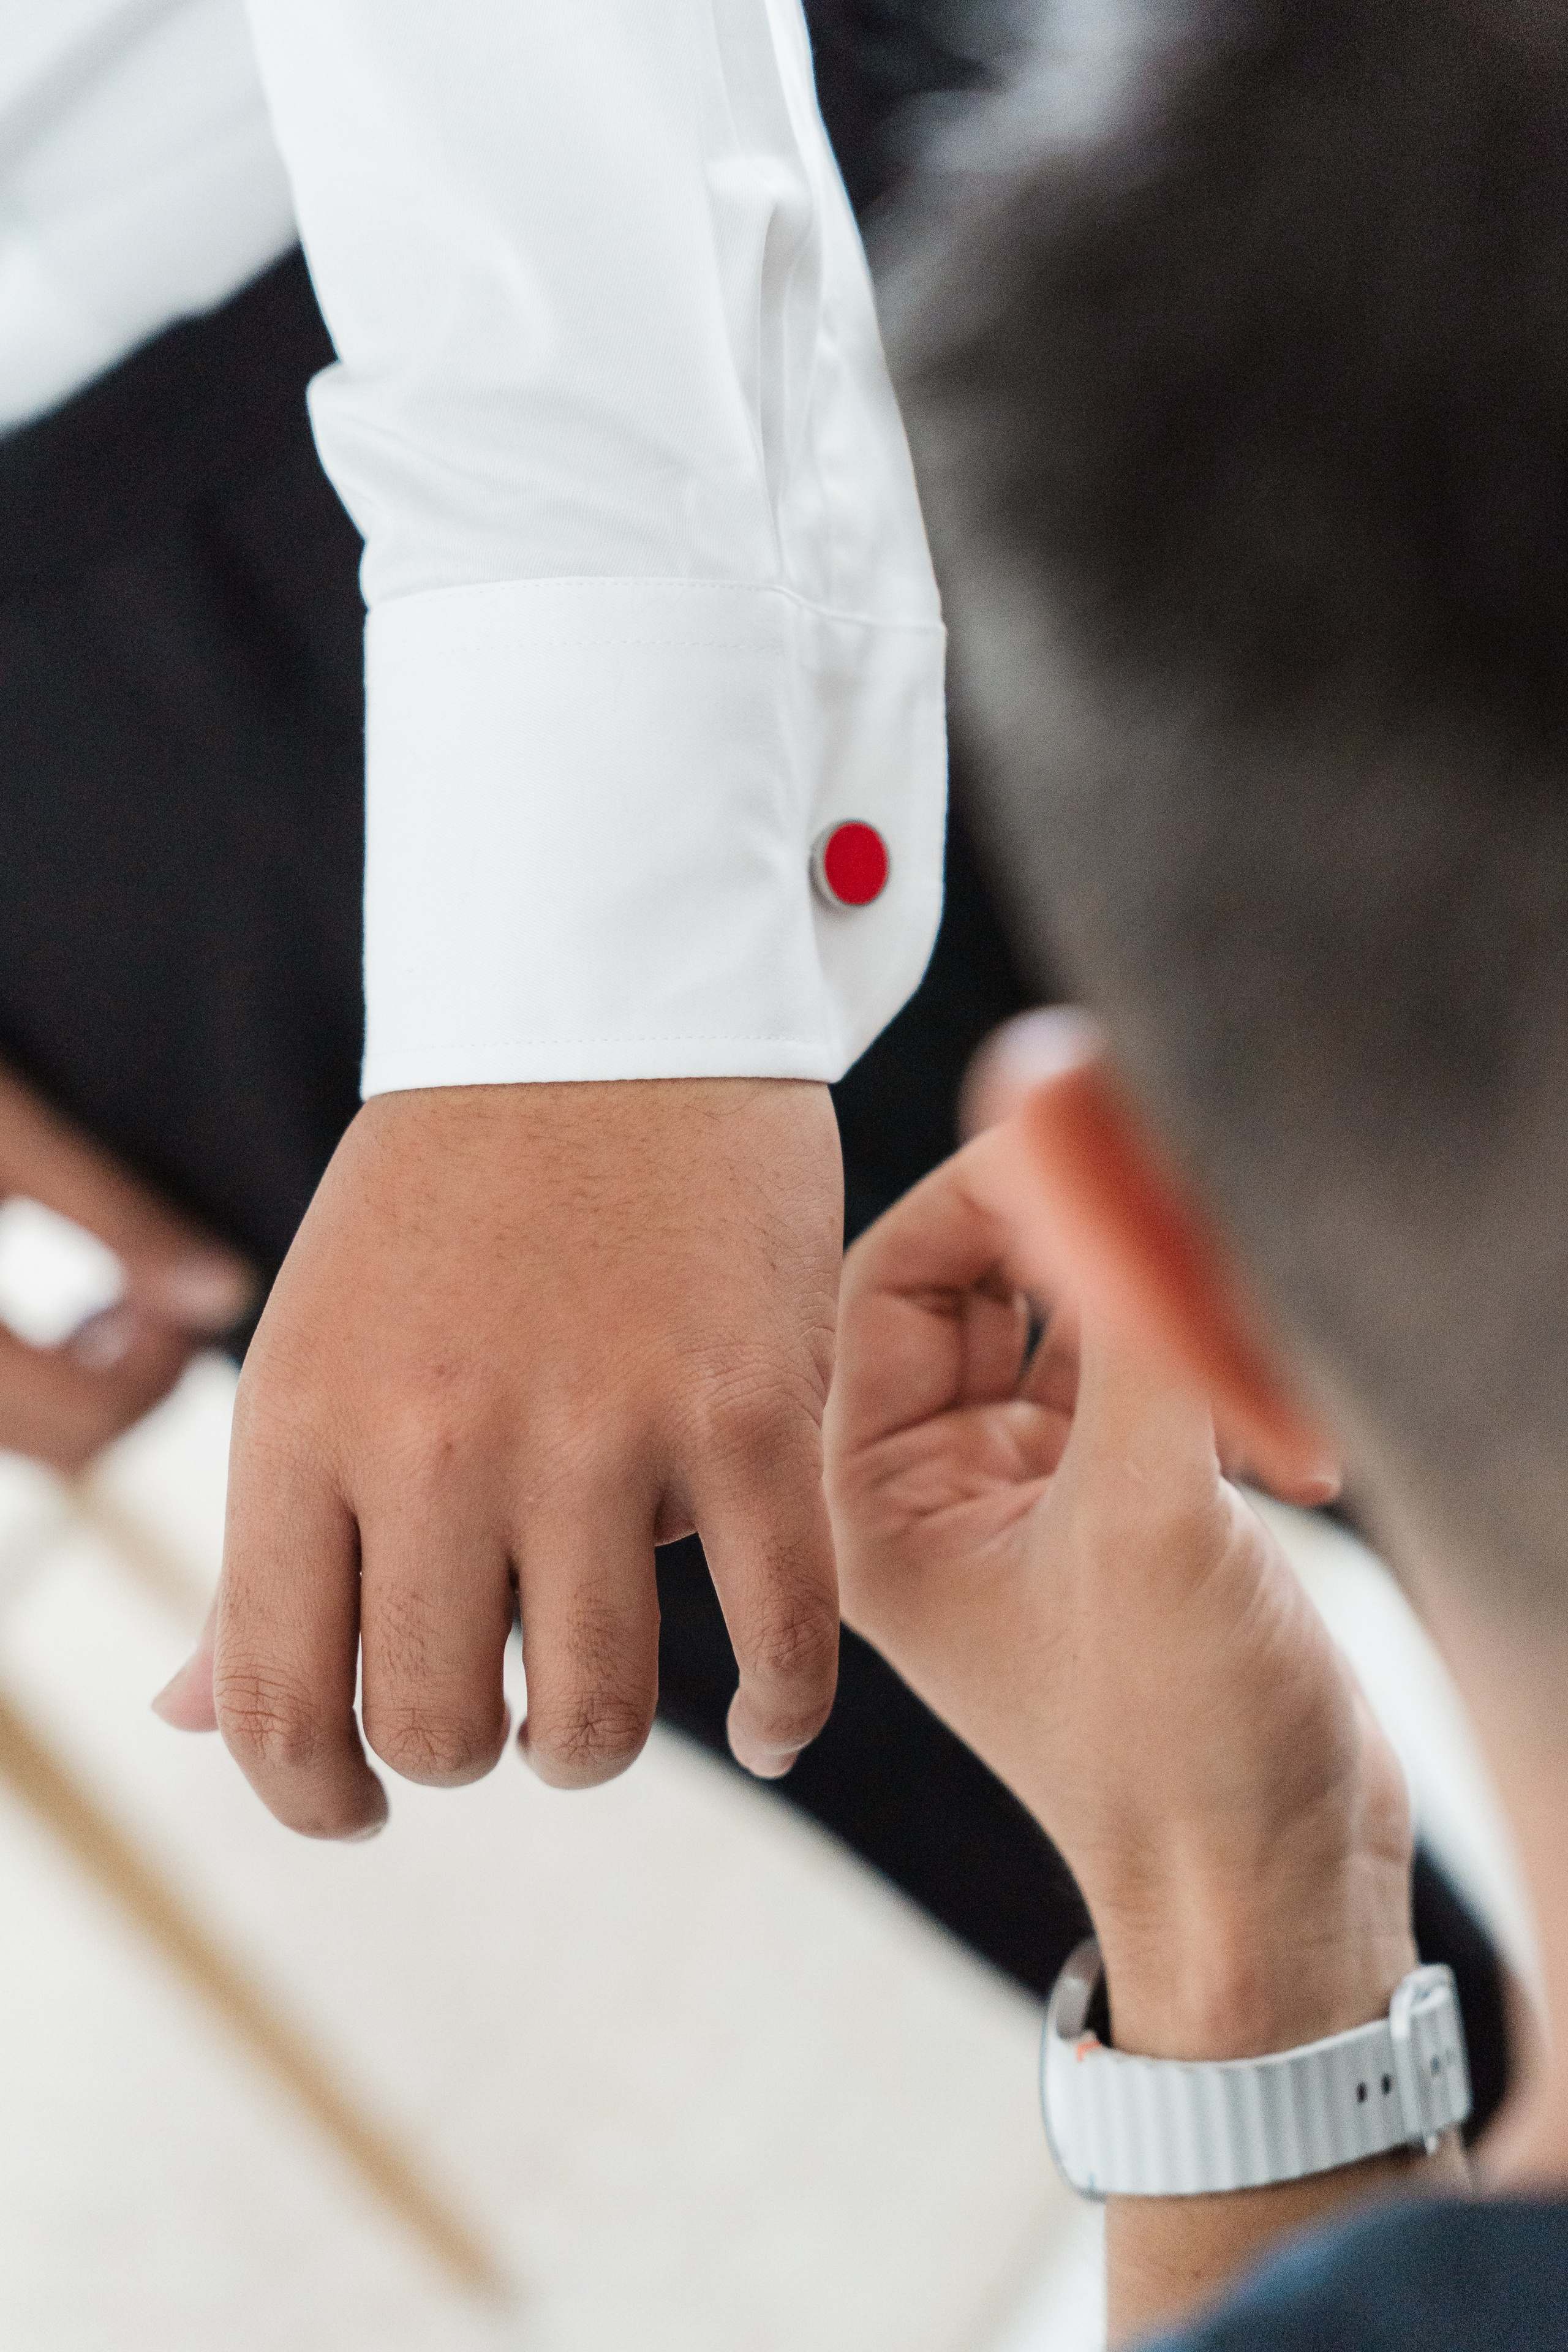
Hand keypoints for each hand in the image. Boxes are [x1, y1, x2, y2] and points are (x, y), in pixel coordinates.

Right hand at [0, 1061, 254, 1470]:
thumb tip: (227, 1295)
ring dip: (95, 1388)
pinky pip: (2, 1419)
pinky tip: (67, 1321)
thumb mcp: (10, 1134)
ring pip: (36, 1443)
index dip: (164, 1363)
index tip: (185, 1284)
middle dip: (138, 1379)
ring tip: (120, 1297)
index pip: (90, 1417)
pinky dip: (46, 1387)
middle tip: (163, 1290)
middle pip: (68, 1447)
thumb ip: (121, 1219)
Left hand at [157, 1080, 841, 1838]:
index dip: (312, 1798)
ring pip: (596, 1718)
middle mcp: (438, 1441)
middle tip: (498, 1692)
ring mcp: (604, 1430)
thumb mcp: (310, 1354)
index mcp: (302, 1424)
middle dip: (466, 1749)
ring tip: (597, 1695)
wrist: (602, 1020)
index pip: (273, 1705)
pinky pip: (780, 1638)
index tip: (360, 1802)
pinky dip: (782, 1713)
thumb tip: (188, 1723)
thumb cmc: (443, 1205)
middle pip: (441, 1730)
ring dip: (591, 1741)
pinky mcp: (751, 1412)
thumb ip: (262, 1550)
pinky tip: (770, 1728)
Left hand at [825, 1126, 1414, 2062]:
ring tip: (1245, 1341)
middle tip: (1181, 1214)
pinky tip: (1288, 1442)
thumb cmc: (1171, 1743)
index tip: (1087, 1142)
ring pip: (1086, 1324)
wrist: (1274, 1887)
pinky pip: (1158, 1376)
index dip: (986, 1194)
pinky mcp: (1135, 1503)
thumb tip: (1102, 1147)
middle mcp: (944, 1479)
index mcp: (880, 1493)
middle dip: (1086, 1243)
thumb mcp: (1142, 1517)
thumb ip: (1125, 1328)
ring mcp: (1042, 1489)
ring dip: (1166, 1311)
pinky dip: (1216, 1375)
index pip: (895, 1278)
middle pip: (992, 1284)